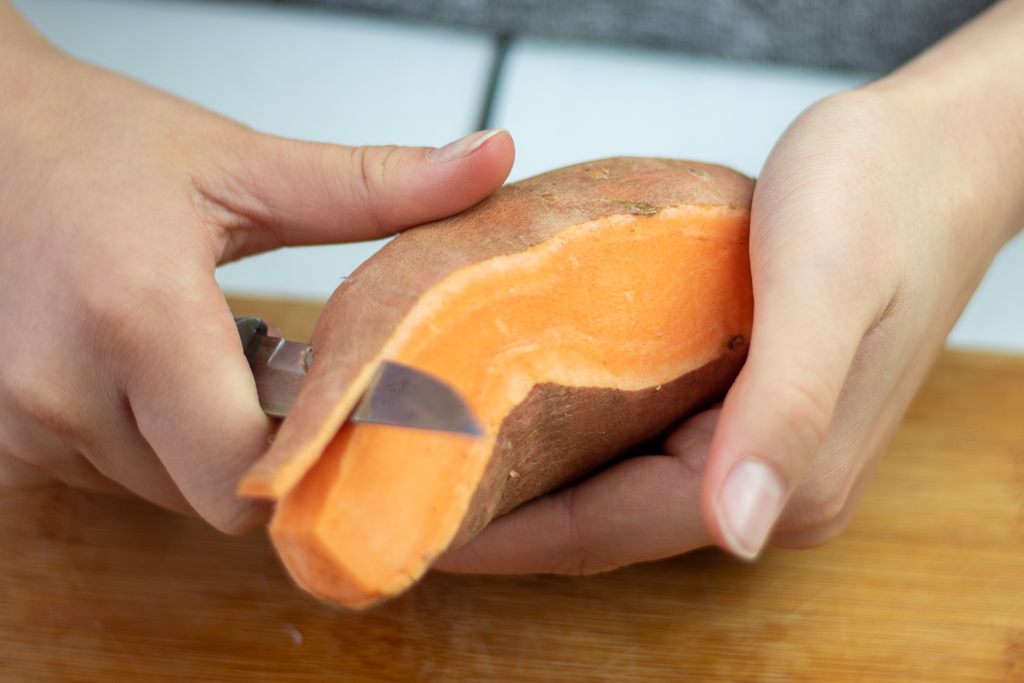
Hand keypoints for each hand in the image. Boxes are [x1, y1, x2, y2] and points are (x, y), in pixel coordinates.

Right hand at [0, 4, 513, 532]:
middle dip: (252, 447)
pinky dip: (138, 438)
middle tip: (254, 361)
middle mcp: (64, 386)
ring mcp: (18, 423)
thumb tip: (488, 160)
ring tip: (184, 348)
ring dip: (191, 440)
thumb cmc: (97, 142)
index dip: (303, 455)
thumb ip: (375, 184)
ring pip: (156, 491)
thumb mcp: (244, 165)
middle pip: (209, 496)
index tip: (330, 407)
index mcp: (139, 315)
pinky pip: (103, 476)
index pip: (245, 477)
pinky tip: (136, 366)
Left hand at [436, 0, 1023, 572]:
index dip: (501, 535)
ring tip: (436, 447)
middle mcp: (766, 485)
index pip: (607, 530)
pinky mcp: (745, 413)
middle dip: (500, 511)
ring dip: (527, 475)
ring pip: (613, 487)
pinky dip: (571, 435)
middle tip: (399, 480)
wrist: (928, 157)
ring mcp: (756, 453)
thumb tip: (736, 530)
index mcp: (782, 479)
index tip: (409, 523)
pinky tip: (518, 403)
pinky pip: (637, 443)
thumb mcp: (824, 290)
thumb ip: (784, 410)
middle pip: (602, 521)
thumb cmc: (881, 202)